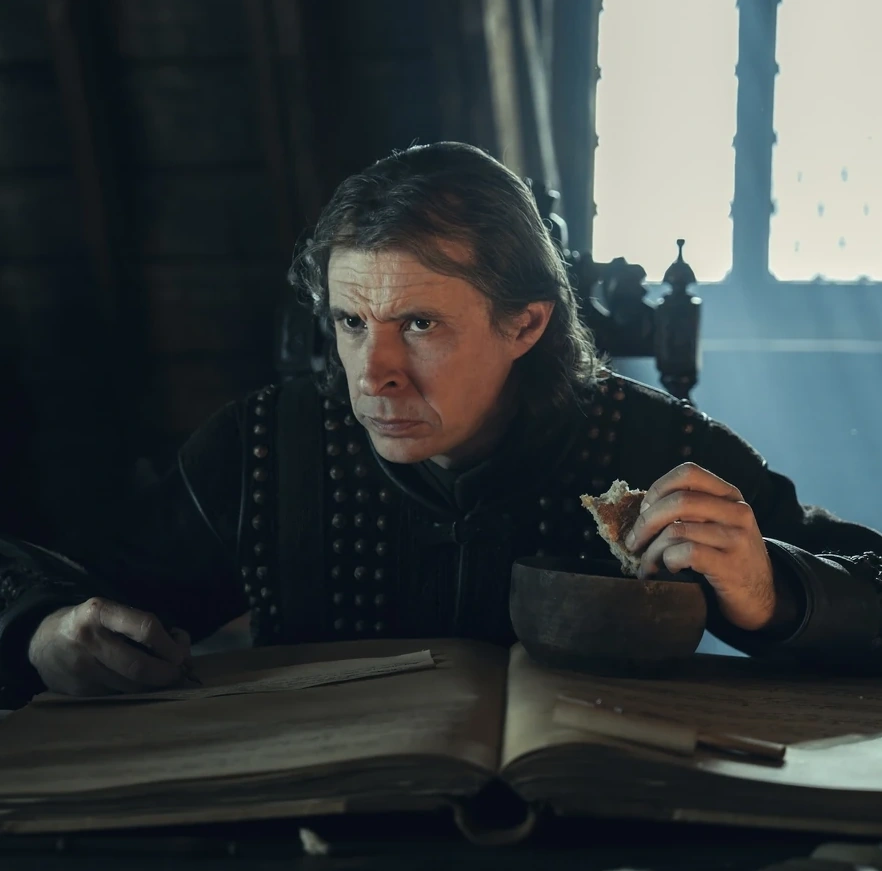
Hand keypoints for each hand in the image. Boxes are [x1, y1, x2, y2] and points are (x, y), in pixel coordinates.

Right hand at [27, 598, 191, 695]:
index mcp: (100, 612)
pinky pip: (118, 696)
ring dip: (155, 685)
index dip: (170, 643)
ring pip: (131, 687)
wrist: (43, 641)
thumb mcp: (112, 611)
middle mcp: (89, 641)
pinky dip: (136, 692)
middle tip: (179, 673)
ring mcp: (82, 669)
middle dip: (167, 673)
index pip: (145, 627)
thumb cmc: (91, 623)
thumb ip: (143, 625)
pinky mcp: (79, 692)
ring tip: (163, 675)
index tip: (181, 652)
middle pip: (139, 666)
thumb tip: (180, 647)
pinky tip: (140, 683)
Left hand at [624, 463, 775, 631]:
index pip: (688, 473)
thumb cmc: (728, 558)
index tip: (644, 510)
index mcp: (729, 496)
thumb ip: (690, 511)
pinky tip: (672, 568)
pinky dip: (669, 561)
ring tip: (648, 565)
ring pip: (677, 531)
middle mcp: (737, 512)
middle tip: (633, 542)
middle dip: (645, 523)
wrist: (762, 597)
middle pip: (678, 501)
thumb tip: (643, 509)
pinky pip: (687, 553)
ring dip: (651, 551)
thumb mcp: (716, 525)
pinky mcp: (732, 566)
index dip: (658, 488)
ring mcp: (737, 538)